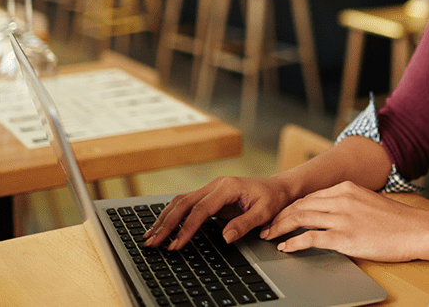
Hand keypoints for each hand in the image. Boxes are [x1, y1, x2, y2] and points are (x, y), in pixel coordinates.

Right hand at [143, 176, 293, 249]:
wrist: (278, 187)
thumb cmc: (272, 199)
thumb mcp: (264, 213)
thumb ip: (244, 224)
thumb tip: (225, 238)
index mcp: (227, 187)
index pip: (200, 210)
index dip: (186, 228)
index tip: (176, 244)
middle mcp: (215, 185)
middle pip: (183, 203)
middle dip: (166, 224)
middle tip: (152, 242)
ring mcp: (210, 188)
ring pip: (180, 202)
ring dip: (164, 218)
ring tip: (150, 236)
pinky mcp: (209, 195)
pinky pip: (186, 204)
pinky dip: (172, 215)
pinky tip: (162, 225)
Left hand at [259, 181, 428, 261]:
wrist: (417, 230)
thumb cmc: (397, 221)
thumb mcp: (369, 202)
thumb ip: (349, 204)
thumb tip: (332, 214)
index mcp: (347, 188)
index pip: (310, 196)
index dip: (291, 207)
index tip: (280, 215)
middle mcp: (342, 199)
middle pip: (301, 205)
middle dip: (280, 217)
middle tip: (267, 227)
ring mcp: (342, 217)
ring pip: (301, 219)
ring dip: (281, 228)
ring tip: (269, 236)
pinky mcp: (345, 237)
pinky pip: (310, 238)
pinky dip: (294, 242)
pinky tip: (286, 247)